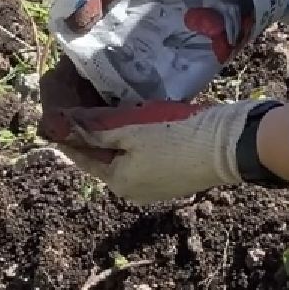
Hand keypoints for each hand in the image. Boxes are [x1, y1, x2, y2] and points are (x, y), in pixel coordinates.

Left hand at [44, 98, 276, 203]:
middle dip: (91, 130)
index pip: (80, 154)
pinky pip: (143, 156)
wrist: (231, 144)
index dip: (67, 131)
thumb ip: (95, 128)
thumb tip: (62, 124)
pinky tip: (136, 118)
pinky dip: (134, 139)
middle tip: (81, 100)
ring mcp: (155, 185)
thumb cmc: (178, 135)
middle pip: (102, 156)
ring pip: (123, 156)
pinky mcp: (173, 176)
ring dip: (114, 133)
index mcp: (118, 181)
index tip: (57, 108)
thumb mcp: (130, 127)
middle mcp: (132, 189)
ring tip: (106, 105)